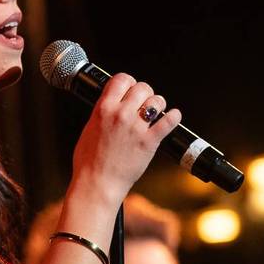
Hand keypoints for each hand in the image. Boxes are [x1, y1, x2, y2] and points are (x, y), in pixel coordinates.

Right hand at [70, 73, 180, 205]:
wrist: (97, 184)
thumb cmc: (89, 162)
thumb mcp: (89, 129)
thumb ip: (101, 114)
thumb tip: (109, 106)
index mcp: (103, 109)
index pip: (121, 79)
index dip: (129, 81)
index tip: (131, 87)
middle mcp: (121, 114)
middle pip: (142, 87)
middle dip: (145, 93)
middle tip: (145, 102)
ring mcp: (136, 127)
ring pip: (157, 101)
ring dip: (158, 104)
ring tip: (157, 112)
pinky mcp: (149, 142)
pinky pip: (169, 121)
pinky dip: (174, 117)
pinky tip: (173, 116)